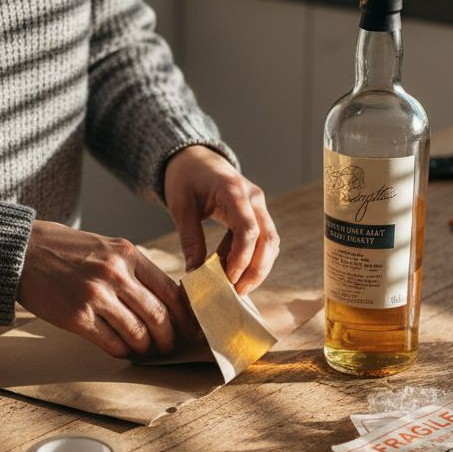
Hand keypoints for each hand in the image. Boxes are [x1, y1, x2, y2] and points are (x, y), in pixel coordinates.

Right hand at [17, 221, 194, 357]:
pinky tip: (123, 351)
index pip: (171, 290)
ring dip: (146, 348)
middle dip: (169, 337)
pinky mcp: (77, 317)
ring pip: (138, 333)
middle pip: (158, 316)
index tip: (188, 328)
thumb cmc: (67, 251)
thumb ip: (134, 269)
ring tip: (146, 351)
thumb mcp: (107, 247)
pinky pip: (111, 343)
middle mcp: (115, 273)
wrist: (24, 251)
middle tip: (169, 346)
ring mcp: (96, 296)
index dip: (184, 315)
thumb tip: (164, 300)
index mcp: (128, 254)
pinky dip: (122, 351)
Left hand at [164, 145, 279, 294]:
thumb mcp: (181, 207)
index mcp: (234, 191)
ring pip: (271, 243)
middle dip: (257, 270)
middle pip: (269, 239)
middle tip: (238, 292)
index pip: (248, 230)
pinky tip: (238, 273)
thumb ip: (190, 239)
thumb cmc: (185, 179)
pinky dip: (254, 259)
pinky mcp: (257, 214)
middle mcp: (254, 198)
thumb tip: (195, 274)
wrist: (195, 159)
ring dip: (259, 268)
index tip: (228, 279)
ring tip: (238, 288)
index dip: (242, 258)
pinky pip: (264, 240)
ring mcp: (259, 205)